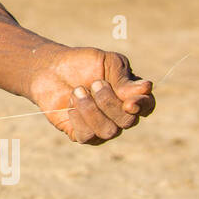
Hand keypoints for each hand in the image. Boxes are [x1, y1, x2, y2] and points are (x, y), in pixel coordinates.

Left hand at [28, 47, 155, 144]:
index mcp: (131, 95)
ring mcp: (101, 127)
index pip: (147, 106)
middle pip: (128, 121)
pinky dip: (77, 117)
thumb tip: (146, 89)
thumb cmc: (82, 63)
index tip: (129, 102)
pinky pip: (87, 136)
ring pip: (108, 132)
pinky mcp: (82, 135)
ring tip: (78, 90)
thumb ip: (124, 77)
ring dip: (91, 109)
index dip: (142, 106)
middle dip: (109, 102)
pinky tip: (71, 102)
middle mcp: (119, 115)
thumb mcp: (106, 62)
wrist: (50, 68)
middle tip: (94, 83)